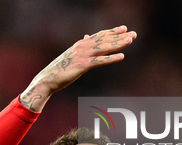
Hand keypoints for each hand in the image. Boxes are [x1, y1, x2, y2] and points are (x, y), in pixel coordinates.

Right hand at [20, 25, 136, 111]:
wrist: (48, 79)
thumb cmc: (59, 69)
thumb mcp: (71, 55)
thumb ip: (81, 46)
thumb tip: (86, 37)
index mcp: (80, 44)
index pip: (99, 35)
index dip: (112, 31)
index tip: (124, 28)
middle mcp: (82, 46)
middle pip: (104, 39)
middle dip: (120, 36)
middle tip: (134, 34)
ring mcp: (82, 55)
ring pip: (104, 47)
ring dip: (118, 43)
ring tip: (130, 40)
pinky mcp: (82, 65)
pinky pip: (100, 61)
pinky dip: (111, 58)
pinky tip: (122, 56)